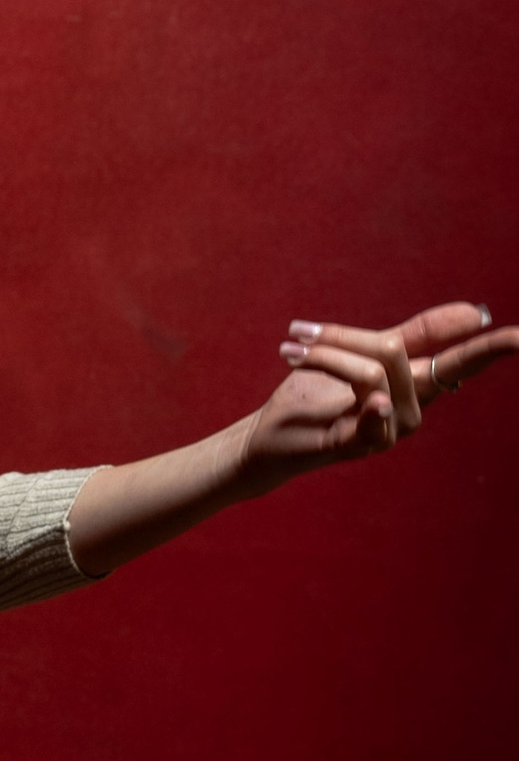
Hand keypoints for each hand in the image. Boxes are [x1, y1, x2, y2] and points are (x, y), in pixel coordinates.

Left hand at [240, 300, 518, 489]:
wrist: (269, 436)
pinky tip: (372, 403)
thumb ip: (414, 335)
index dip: (492, 347)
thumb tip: (475, 313)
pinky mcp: (358, 447)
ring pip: (372, 373)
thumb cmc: (314, 394)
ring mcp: (387, 432)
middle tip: (300, 332)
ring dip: (323, 354)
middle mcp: (410, 410)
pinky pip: (375, 418)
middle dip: (343, 336)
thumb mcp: (362, 353)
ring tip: (290, 353)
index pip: (460, 361)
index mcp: (414, 384)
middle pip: (393, 352)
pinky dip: (371, 405)